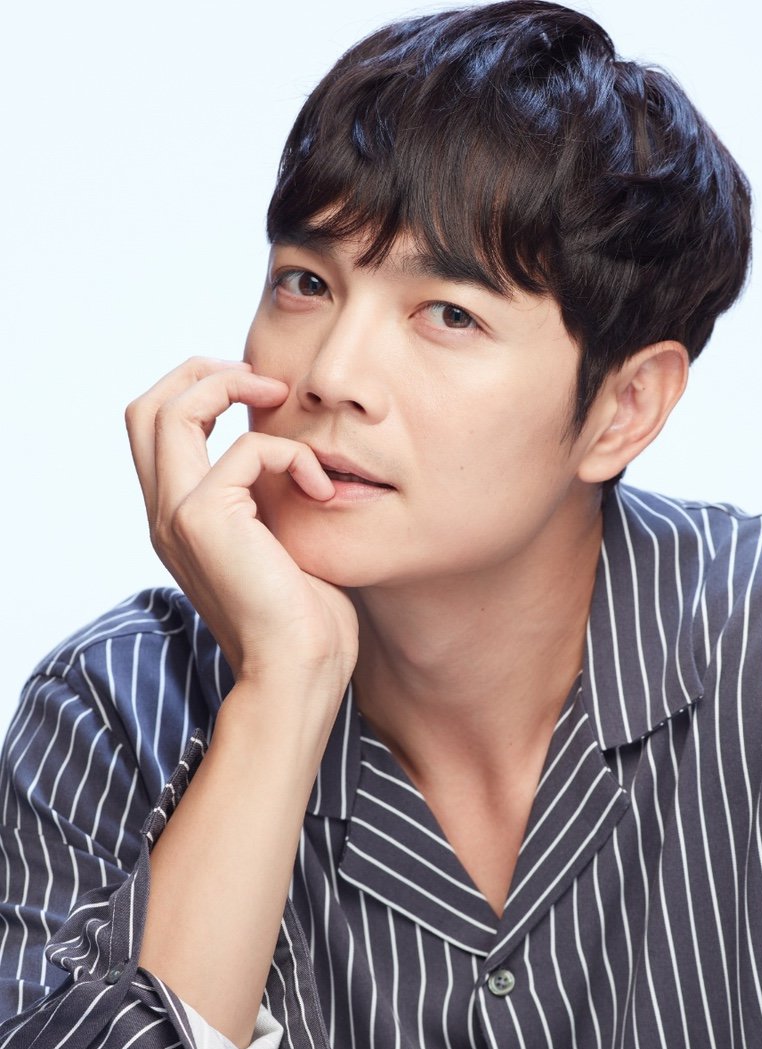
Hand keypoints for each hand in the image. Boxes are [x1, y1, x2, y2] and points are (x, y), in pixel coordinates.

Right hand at [126, 356, 357, 688]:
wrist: (298, 670)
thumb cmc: (304, 620)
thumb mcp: (283, 542)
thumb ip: (271, 497)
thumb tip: (299, 456)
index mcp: (177, 520)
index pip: (156, 432)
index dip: (197, 394)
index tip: (256, 394)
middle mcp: (165, 515)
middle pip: (147, 409)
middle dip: (201, 373)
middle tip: (260, 380)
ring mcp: (176, 515)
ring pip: (170, 410)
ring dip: (229, 387)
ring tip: (278, 398)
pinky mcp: (205, 518)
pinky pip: (248, 449)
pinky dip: (293, 455)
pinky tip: (322, 489)